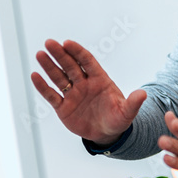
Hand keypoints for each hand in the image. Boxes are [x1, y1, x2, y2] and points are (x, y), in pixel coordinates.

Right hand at [31, 39, 145, 145]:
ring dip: (49, 66)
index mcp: (99, 80)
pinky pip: (51, 95)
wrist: (107, 134)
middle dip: (60, 54)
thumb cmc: (118, 119)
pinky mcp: (63, 107)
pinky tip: (34, 75)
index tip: (67, 43)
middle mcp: (84, 84)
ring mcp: (72, 94)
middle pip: (70, 66)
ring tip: (39, 54)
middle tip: (49, 42)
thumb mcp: (127, 113)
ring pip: (59, 78)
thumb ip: (133, 103)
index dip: (78, 52)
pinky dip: (43, 87)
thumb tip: (143, 94)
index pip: (87, 62)